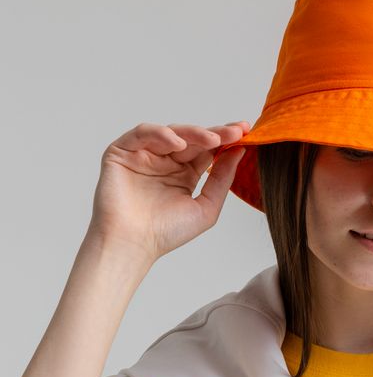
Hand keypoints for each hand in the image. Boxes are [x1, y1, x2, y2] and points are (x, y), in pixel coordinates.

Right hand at [89, 121, 249, 264]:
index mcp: (184, 173)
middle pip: (192, 138)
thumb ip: (222, 179)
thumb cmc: (166, 233)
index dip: (225, 139)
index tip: (246, 131)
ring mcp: (144, 155)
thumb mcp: (206, 206)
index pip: (207, 149)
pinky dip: (160, 134)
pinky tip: (179, 144)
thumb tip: (240, 151)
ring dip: (193, 133)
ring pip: (171, 133)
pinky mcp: (122, 151)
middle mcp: (165, 161)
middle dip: (215, 133)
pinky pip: (142, 134)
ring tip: (213, 140)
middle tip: (235, 132)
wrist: (133, 244)